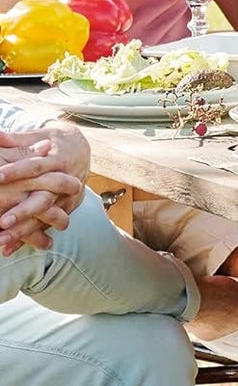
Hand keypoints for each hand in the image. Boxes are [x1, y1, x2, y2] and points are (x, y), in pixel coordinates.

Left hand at [0, 128, 88, 253]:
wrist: (82, 149)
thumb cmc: (55, 141)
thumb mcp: (38, 136)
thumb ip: (16, 139)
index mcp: (58, 159)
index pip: (35, 167)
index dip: (15, 172)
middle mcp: (66, 180)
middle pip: (44, 198)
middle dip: (23, 211)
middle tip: (2, 222)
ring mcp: (68, 197)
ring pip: (46, 218)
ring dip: (24, 231)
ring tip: (1, 241)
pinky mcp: (66, 209)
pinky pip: (47, 227)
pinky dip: (28, 239)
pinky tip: (8, 250)